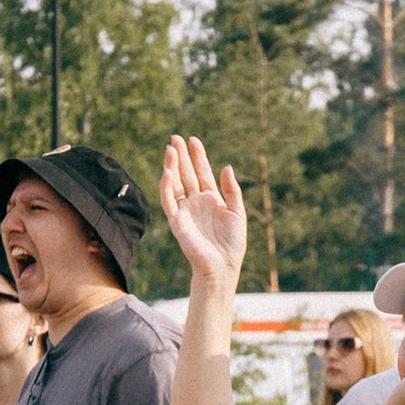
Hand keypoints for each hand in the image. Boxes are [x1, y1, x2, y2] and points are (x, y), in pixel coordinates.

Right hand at [159, 135, 246, 285]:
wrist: (223, 266)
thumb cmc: (232, 243)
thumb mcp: (237, 212)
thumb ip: (231, 190)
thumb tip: (226, 167)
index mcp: (211, 199)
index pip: (202, 172)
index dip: (197, 156)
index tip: (193, 140)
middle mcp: (196, 202)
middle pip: (186, 174)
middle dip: (181, 156)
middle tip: (175, 138)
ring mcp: (185, 211)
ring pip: (175, 184)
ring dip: (171, 166)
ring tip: (170, 149)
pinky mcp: (176, 221)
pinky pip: (168, 201)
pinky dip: (166, 186)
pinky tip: (167, 171)